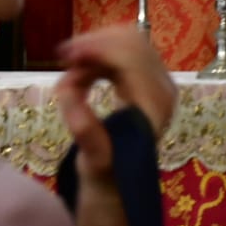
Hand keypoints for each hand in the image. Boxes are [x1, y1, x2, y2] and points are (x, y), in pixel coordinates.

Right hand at [54, 25, 176, 175]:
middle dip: (94, 43)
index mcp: (155, 105)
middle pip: (131, 41)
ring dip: (94, 49)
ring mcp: (158, 81)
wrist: (121, 184)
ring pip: (126, 41)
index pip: (130, 57)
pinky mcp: (149, 79)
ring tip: (69, 72)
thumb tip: (67, 92)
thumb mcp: (93, 161)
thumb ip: (85, 130)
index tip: (64, 55)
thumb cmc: (107, 175)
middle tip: (63, 58)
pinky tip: (81, 73)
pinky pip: (125, 50)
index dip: (96, 48)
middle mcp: (163, 87)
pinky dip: (99, 55)